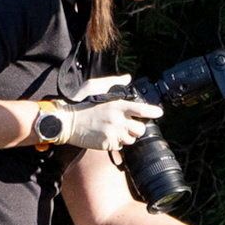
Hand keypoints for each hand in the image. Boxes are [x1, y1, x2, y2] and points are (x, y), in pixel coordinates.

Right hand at [43, 91, 159, 153]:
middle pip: (140, 129)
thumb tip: (127, 78)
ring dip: (126, 136)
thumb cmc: (79, 102)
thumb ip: (113, 82)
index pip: (142, 110)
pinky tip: (106, 135)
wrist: (65, 121)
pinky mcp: (106, 144)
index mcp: (116, 105)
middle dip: (137, 128)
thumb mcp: (94, 86)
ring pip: (131, 139)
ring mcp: (112, 133)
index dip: (153, 112)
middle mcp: (117, 120)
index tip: (159, 113)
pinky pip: (119, 146)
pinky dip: (116, 142)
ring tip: (114, 129)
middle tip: (129, 125)